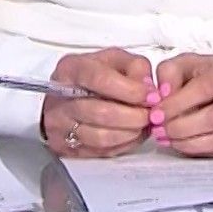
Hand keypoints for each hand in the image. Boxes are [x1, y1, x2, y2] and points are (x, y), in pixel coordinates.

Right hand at [39, 48, 154, 156]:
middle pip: (101, 112)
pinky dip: (123, 145)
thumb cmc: (92, 76)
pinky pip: (100, 152)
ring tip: (144, 124)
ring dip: (130, 133)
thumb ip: (135, 67)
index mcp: (71, 69)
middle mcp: (61, 98)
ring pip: (101, 137)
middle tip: (151, 114)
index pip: (100, 80)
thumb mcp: (114, 59)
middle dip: (134, 116)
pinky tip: (133, 134)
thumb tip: (149, 89)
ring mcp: (60, 125)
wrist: (64, 98)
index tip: (150, 96)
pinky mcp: (66, 147)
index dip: (130, 90)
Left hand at [152, 53, 212, 157]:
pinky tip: (182, 144)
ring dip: (188, 142)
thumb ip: (170, 73)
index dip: (177, 104)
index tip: (156, 114)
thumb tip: (163, 95)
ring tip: (167, 139)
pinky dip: (200, 150)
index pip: (205, 88)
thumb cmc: (209, 76)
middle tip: (158, 130)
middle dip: (180, 127)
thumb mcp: (187, 64)